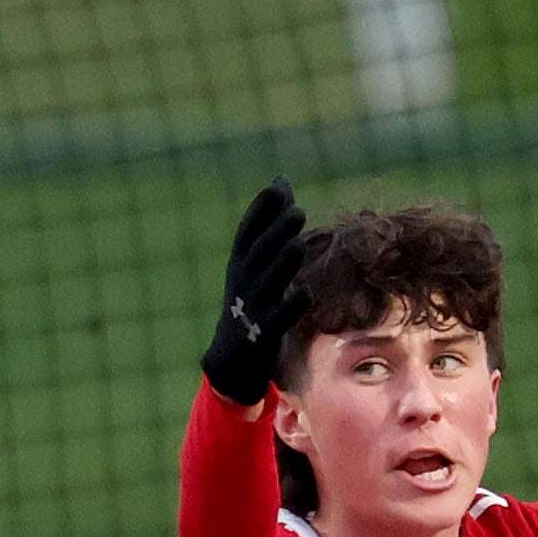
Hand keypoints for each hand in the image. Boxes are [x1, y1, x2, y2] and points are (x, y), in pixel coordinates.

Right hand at [201, 179, 312, 404]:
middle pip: (258, 254)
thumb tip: (282, 180)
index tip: (278, 187)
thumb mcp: (257, 261)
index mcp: (240, 264)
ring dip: (281, 265)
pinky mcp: (263, 335)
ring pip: (266, 284)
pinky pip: (277, 320)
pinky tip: (306, 294)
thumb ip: (272, 222)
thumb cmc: (252, 298)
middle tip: (298, 212)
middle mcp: (242, 282)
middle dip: (275, 233)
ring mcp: (251, 309)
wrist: (232, 356)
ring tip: (298, 245)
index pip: (248, 232)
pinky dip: (289, 307)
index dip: (261, 210)